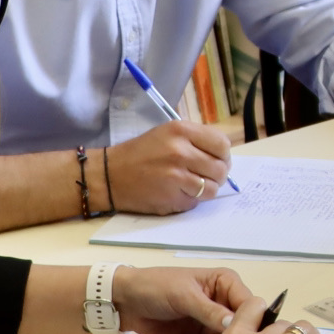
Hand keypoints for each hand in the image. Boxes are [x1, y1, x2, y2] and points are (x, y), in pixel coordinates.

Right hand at [106, 119, 235, 213]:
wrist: (109, 175)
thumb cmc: (140, 153)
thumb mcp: (168, 133)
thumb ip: (195, 140)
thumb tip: (223, 155)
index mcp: (181, 131)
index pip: (222, 144)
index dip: (223, 155)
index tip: (218, 159)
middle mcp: (181, 151)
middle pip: (221, 168)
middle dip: (217, 174)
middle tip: (205, 175)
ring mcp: (177, 176)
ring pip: (212, 188)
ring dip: (206, 189)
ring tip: (191, 185)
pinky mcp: (171, 197)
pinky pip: (196, 202)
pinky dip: (190, 200)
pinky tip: (176, 192)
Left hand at [111, 265, 257, 333]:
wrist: (127, 302)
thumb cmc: (156, 286)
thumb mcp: (185, 296)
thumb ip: (210, 311)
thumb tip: (234, 325)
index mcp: (225, 282)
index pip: (249, 302)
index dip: (253, 319)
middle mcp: (224, 301)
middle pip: (245, 322)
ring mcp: (213, 321)